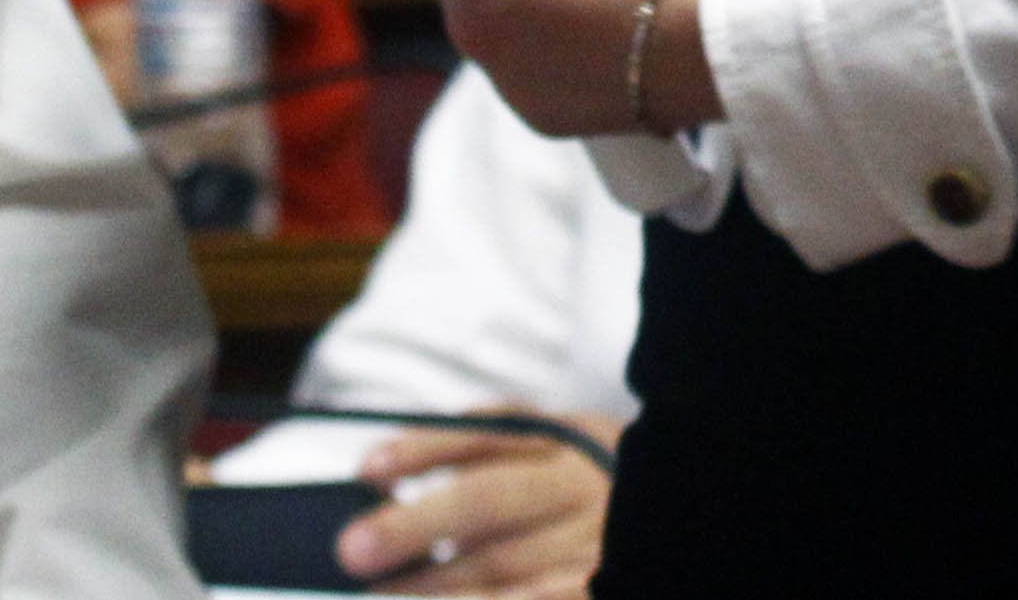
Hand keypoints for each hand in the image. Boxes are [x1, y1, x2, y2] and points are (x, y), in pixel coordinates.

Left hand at [332, 416, 621, 596]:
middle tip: (354, 548)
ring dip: (440, 585)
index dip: (424, 450)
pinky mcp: (604, 589)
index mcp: (570, 437)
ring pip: (506, 566)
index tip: (366, 470)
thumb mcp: (545, 447)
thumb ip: (464, 446)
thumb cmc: (575, 487)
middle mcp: (586, 486)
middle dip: (416, 524)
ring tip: (385, 594)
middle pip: (490, 500)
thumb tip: (374, 470)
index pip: (488, 433)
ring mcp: (600, 545)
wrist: (663, 518)